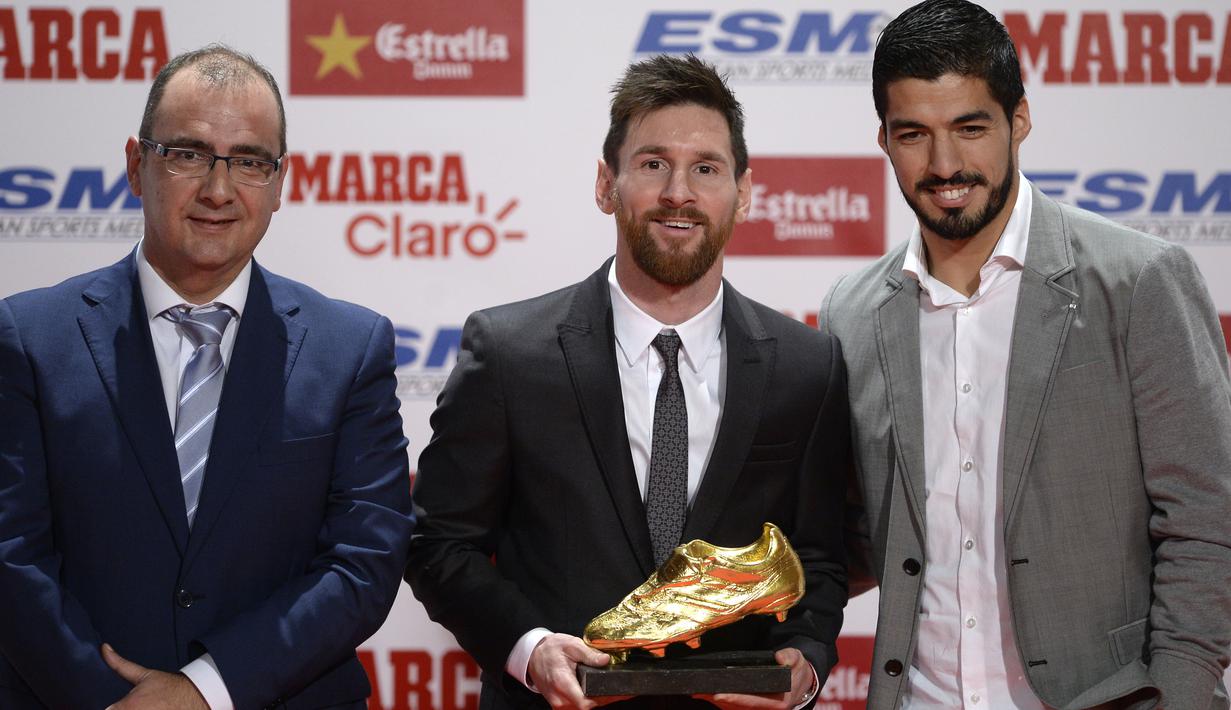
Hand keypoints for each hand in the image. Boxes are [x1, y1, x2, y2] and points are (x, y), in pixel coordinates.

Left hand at [102, 643, 208, 709]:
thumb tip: (104, 648)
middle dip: (122, 709)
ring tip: (146, 707)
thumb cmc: (168, 687)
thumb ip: (119, 664)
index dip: (113, 707)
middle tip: (139, 705)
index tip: (121, 705)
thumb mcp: (143, 675)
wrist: (195, 696)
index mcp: (126, 707)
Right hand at [526, 633, 628, 708]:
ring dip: (597, 701)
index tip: (617, 691)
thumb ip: (589, 653)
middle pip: (587, 707)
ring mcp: (558, 704)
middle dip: (604, 699)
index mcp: (562, 682)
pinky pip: (577, 707)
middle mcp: (559, 698)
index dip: (603, 699)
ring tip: (611, 690)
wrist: (534, 656)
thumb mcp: (571, 645)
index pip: (584, 702)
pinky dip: (589, 701)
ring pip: (582, 709)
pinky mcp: (559, 706)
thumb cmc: (551, 649)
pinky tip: (597, 692)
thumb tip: (605, 660)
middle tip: (621, 689)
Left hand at [696, 648, 815, 709]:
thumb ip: (791, 657)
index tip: (717, 694)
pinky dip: (722, 701)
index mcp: (779, 703)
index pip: (752, 701)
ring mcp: (760, 709)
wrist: (803, 681)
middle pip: (738, 708)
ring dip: (716, 701)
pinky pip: (735, 706)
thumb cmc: (798, 670)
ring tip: (698, 692)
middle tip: (699, 692)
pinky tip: (707, 693)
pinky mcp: (753, 707)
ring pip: (734, 709)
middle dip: (719, 700)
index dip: (734, 698)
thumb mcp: (798, 659)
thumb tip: (780, 657)